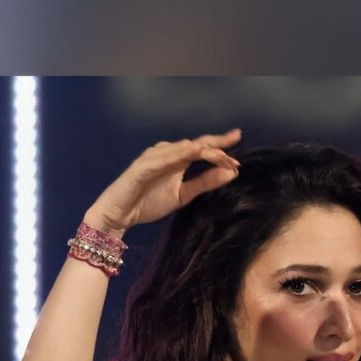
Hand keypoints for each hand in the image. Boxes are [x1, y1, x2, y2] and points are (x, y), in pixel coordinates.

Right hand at [82, 129, 241, 236]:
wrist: (120, 215)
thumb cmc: (148, 202)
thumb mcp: (184, 195)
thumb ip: (205, 183)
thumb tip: (231, 173)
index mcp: (177, 159)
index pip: (202, 149)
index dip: (221, 148)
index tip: (239, 157)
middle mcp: (167, 153)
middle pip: (196, 144)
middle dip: (217, 147)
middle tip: (236, 152)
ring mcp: (155, 157)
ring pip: (183, 148)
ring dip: (203, 150)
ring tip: (222, 156)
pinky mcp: (143, 165)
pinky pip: (163, 157)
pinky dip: (178, 153)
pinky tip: (193, 151)